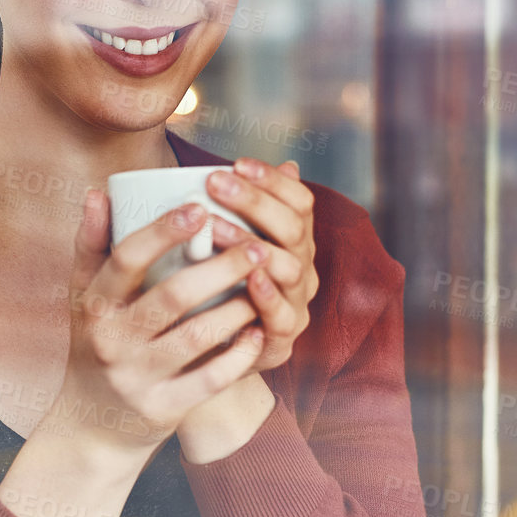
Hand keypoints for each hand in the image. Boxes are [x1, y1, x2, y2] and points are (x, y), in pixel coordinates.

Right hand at [47, 188, 269, 456]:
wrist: (90, 426)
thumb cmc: (95, 346)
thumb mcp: (83, 299)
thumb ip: (92, 246)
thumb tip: (99, 192)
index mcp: (94, 305)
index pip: (126, 259)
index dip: (163, 231)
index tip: (199, 207)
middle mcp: (111, 341)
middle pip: (172, 296)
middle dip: (219, 267)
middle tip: (256, 245)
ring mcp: (138, 377)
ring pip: (197, 337)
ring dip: (237, 308)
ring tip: (263, 283)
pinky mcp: (164, 408)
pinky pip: (210, 379)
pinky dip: (238, 354)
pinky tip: (257, 331)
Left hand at [201, 157, 318, 375]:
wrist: (215, 354)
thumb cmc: (216, 288)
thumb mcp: (220, 245)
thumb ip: (226, 210)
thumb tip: (214, 169)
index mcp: (293, 241)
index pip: (298, 201)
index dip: (272, 181)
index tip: (237, 163)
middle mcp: (301, 267)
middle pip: (292, 227)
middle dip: (255, 201)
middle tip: (215, 183)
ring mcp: (296, 302)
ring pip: (288, 267)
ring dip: (251, 244)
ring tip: (216, 228)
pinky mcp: (282, 338)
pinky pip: (282, 315)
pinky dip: (268, 296)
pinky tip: (249, 278)